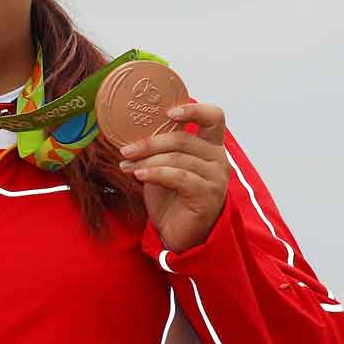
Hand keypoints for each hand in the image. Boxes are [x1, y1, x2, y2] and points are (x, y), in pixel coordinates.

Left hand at [118, 102, 230, 251]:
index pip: (214, 117)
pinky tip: (139, 175)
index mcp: (209, 147)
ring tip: (127, 166)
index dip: (194, 109)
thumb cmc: (171, 198)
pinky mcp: (208, 194)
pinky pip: (179, 177)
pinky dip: (156, 173)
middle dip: (150, 143)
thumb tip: (131, 132)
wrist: (178, 234)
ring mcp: (215, 177)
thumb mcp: (163, 167)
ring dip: (147, 160)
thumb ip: (159, 149)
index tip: (168, 112)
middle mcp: (217, 158)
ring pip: (178, 158)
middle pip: (184, 139)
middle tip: (126, 150)